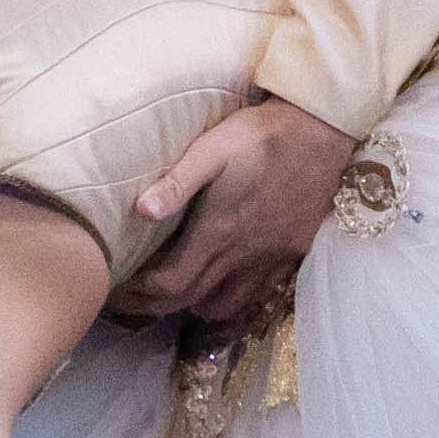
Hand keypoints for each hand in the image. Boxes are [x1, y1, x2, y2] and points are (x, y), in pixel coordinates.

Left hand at [108, 97, 355, 325]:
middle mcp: (243, 255)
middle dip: (155, 305)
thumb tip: (140, 210)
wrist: (321, 131)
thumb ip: (178, 181)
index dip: (139, 294)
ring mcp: (270, 258)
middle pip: (191, 300)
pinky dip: (230, 296)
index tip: (116, 287)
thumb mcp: (213, 148)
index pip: (170, 283)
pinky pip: (257, 291)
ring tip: (172, 293)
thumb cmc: (261, 135)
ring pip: (226, 304)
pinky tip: (220, 280)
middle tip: (130, 297)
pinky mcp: (292, 253)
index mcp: (218, 231)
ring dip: (193, 306)